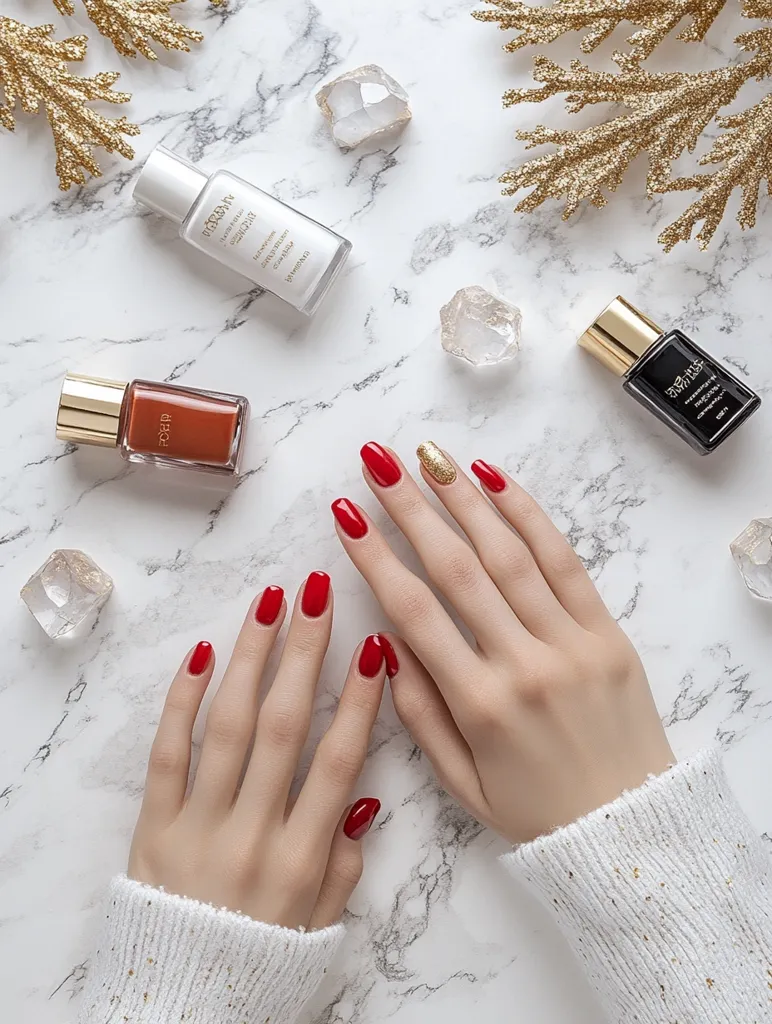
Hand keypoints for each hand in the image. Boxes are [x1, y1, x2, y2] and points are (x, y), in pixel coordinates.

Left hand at [129, 572, 383, 929]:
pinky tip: (203, 652)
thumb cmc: (260, 960)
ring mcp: (198, 825)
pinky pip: (167, 754)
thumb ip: (345, 861)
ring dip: (252, 658)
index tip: (375, 645)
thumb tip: (363, 794)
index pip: (338, 762)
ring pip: (230, 727)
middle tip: (317, 593)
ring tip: (270, 603)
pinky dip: (183, 701)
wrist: (180, 1003)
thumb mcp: (321, 925)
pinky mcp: (154, 825)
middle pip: (285, 727)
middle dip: (305, 652)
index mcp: (302, 859)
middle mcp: (252, 833)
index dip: (360, 701)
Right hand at [331, 444, 673, 843]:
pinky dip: (529, 515)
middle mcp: (523, 663)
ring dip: (463, 497)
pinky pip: (564, 562)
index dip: (373, 557)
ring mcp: (570, 642)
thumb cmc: (537, 811)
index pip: (413, 613)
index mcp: (480, 705)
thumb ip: (417, 714)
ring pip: (509, 553)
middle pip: (456, 568)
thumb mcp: (460, 784)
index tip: (344, 514)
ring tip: (428, 455)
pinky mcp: (606, 631)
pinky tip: (495, 479)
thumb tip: (383, 644)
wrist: (632, 831)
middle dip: (409, 507)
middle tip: (377, 461)